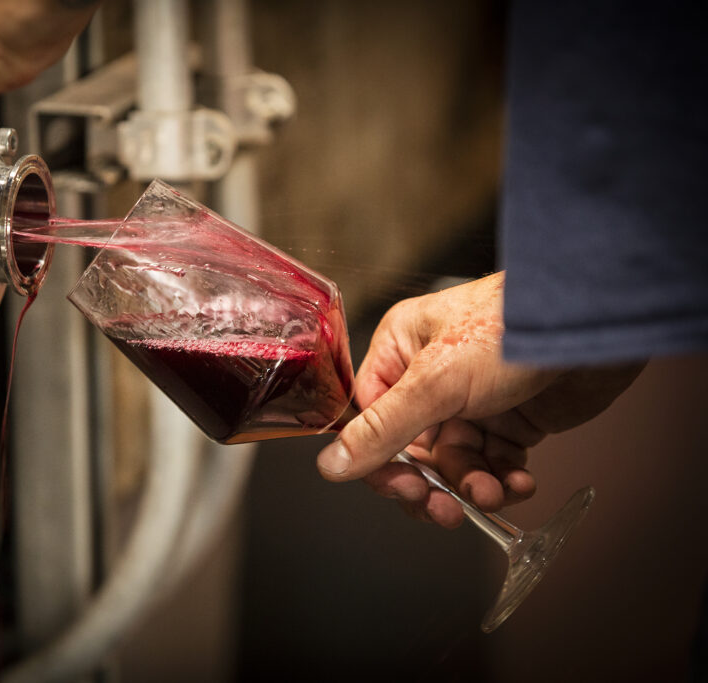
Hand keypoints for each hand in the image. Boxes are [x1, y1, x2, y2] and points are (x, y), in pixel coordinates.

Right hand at [317, 272, 643, 527]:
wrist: (592, 327)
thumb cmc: (510, 330)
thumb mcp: (435, 383)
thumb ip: (383, 431)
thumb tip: (331, 466)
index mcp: (399, 351)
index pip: (371, 420)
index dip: (383, 462)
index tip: (405, 491)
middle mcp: (430, 375)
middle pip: (411, 449)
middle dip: (431, 483)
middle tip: (443, 509)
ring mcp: (472, 399)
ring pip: (455, 462)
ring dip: (473, 485)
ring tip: (494, 493)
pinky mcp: (511, 417)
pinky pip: (494, 462)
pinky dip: (505, 480)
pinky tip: (520, 483)